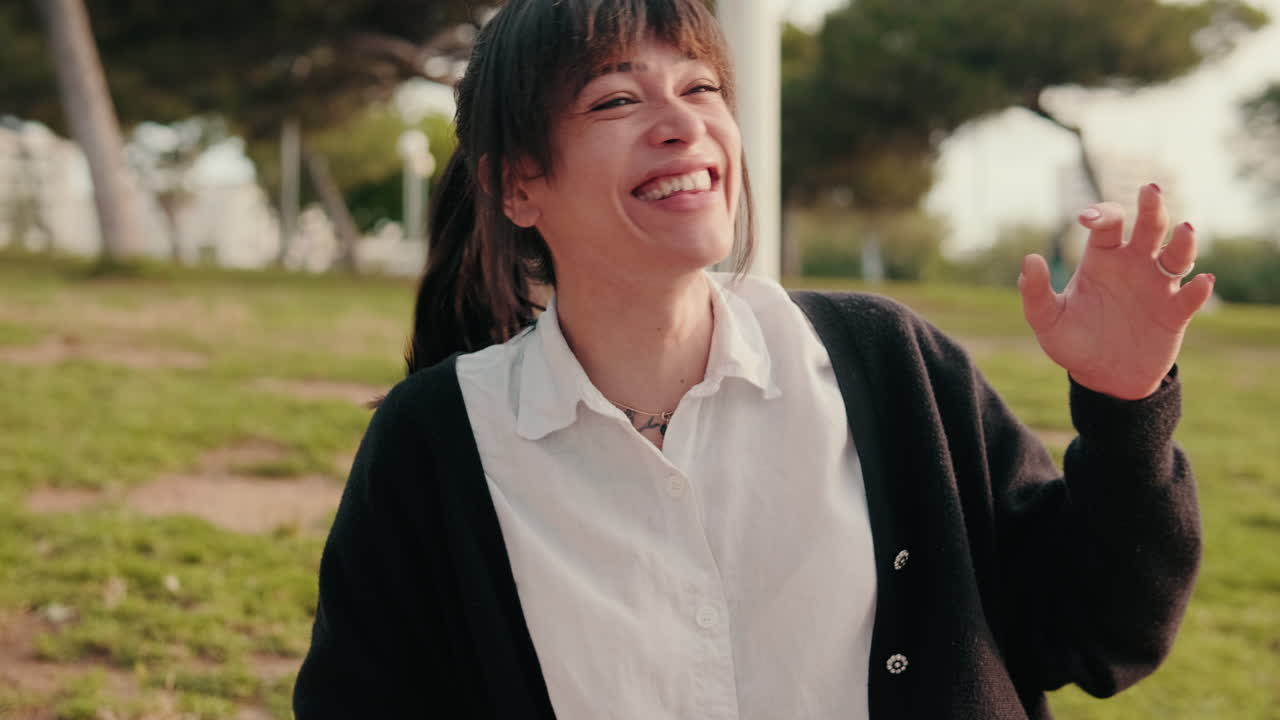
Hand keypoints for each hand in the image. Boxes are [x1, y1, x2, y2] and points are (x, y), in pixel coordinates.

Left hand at [1017, 183, 1215, 399]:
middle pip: (1149, 226)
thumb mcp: (1047, 321)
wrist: (1103, 378)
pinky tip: (1202, 282)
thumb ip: (1035, 293)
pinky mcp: (1175, 313)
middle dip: (1152, 207)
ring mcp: (1158, 286)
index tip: (1086, 219)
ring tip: (1185, 229)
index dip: (1101, 214)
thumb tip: (1030, 259)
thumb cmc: (1074, 343)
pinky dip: (1198, 289)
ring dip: (1184, 242)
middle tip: (1150, 190)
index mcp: (1102, 259)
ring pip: (1177, 255)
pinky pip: (1190, 297)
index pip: (1107, 224)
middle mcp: (1134, 265)